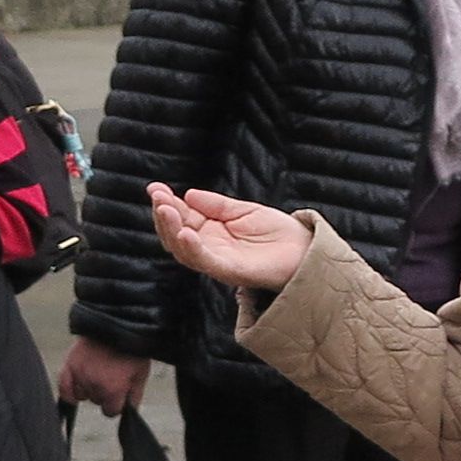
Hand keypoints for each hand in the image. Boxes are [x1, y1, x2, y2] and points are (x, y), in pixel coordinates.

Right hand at [58, 337, 151, 416]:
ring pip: (81, 394)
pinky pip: (63, 387)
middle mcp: (94, 385)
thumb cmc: (131, 348)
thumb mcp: (141, 374)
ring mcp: (80, 374)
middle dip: (104, 392)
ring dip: (89, 388)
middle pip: (96, 401)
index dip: (117, 403)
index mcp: (113, 389)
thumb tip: (128, 410)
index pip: (111, 411)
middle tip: (112, 375)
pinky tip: (75, 391)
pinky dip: (69, 390)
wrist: (117, 322)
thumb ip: (134, 396)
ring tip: (98, 372)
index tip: (120, 394)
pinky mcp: (70, 364)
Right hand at [149, 182, 309, 290]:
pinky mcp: (231, 272)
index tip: (154, 188)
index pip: (182, 219)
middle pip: (176, 235)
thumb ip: (216, 204)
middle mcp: (210, 249)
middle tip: (157, 197)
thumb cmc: (277, 232)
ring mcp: (219, 262)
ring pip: (184, 251)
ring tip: (165, 209)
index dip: (167, 204)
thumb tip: (188, 194)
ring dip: (171, 230)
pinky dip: (193, 250)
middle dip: (164, 216)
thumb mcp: (242, 210)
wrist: (305, 248)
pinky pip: (207, 262)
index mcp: (211, 233)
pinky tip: (185, 233)